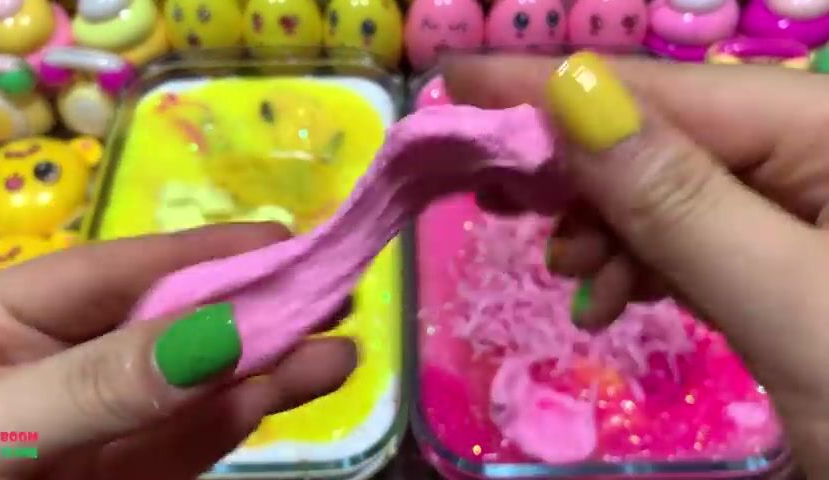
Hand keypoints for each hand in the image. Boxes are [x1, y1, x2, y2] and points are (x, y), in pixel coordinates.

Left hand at [0, 223, 356, 479]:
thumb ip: (99, 384)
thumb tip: (216, 334)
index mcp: (14, 315)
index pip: (126, 270)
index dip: (208, 253)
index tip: (286, 243)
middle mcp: (70, 360)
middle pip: (176, 322)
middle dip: (254, 306)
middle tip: (334, 293)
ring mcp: (104, 422)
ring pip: (197, 383)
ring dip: (268, 363)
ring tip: (339, 347)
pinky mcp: (128, 475)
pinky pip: (192, 439)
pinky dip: (241, 416)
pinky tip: (290, 389)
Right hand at [444, 53, 828, 476]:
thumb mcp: (787, 304)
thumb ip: (679, 201)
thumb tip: (573, 96)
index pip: (665, 92)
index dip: (549, 86)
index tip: (451, 82)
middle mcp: (817, 151)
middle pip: (663, 134)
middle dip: (573, 165)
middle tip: (491, 191)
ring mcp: (803, 206)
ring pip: (669, 190)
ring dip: (604, 226)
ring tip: (566, 272)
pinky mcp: (787, 256)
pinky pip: (692, 235)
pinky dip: (640, 260)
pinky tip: (611, 292)